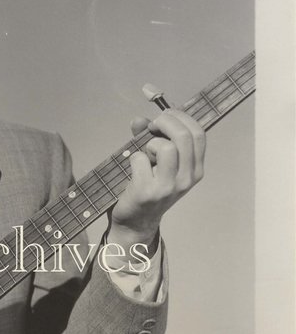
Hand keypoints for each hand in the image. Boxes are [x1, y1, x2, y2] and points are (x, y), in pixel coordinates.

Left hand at [109, 109, 205, 247]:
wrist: (135, 220)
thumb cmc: (146, 186)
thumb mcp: (157, 162)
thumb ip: (150, 137)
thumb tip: (140, 120)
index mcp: (196, 169)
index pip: (199, 134)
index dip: (181, 117)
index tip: (164, 113)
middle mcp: (188, 178)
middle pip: (184, 136)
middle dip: (164, 122)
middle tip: (151, 126)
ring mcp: (170, 186)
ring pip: (166, 147)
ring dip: (150, 143)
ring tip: (146, 154)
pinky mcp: (149, 191)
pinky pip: (140, 160)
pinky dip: (133, 158)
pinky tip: (134, 170)